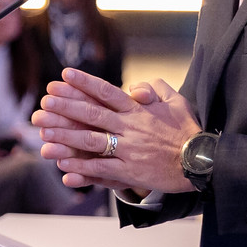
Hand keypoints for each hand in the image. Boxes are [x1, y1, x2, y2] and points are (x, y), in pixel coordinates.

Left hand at [33, 68, 201, 194]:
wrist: (202, 162)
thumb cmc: (189, 131)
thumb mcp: (177, 102)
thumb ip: (155, 89)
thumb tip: (136, 87)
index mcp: (138, 110)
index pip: (106, 92)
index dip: (84, 83)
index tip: (64, 75)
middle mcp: (130, 127)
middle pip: (92, 114)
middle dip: (66, 107)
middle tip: (44, 101)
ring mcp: (129, 150)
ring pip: (92, 141)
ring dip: (66, 137)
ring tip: (44, 133)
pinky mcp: (131, 171)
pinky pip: (102, 168)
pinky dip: (82, 166)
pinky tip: (64, 164)